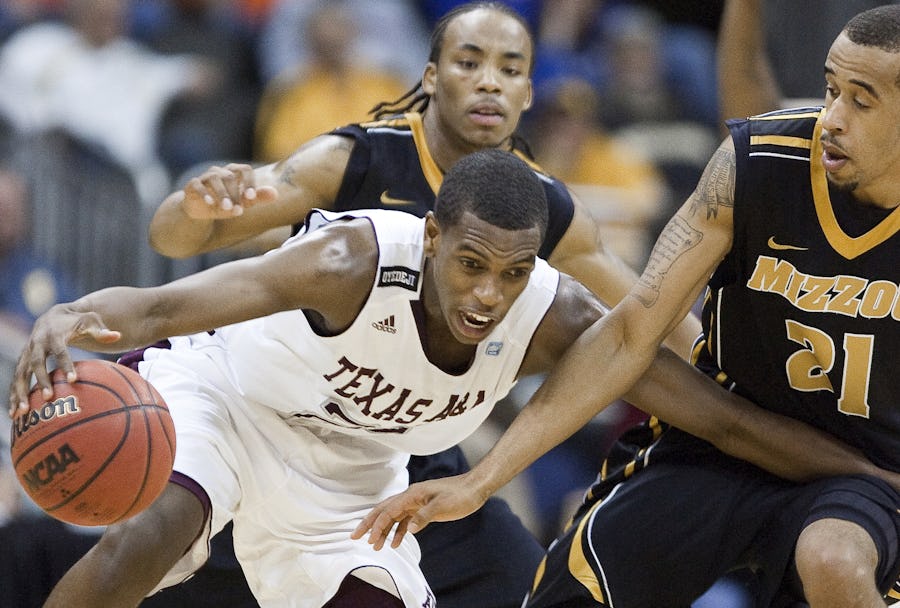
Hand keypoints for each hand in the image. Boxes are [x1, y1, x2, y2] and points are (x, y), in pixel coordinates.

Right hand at [8, 307, 119, 418]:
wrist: (52, 316)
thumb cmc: (76, 321)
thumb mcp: (90, 321)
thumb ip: (101, 331)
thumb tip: (117, 336)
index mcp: (54, 334)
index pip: (60, 351)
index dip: (65, 365)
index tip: (73, 380)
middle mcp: (36, 343)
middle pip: (36, 363)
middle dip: (40, 380)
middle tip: (48, 398)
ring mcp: (26, 353)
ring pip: (20, 373)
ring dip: (20, 392)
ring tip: (22, 412)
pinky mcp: (22, 361)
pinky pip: (17, 379)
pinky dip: (14, 395)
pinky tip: (15, 413)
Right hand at [182, 163, 277, 219]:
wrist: (202, 211)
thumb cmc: (225, 204)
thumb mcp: (242, 203)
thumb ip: (257, 197)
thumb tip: (275, 193)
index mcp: (234, 172)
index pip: (245, 170)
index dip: (249, 182)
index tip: (251, 198)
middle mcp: (220, 171)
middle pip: (230, 176)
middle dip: (236, 194)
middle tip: (238, 210)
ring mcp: (205, 177)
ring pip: (214, 178)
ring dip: (222, 193)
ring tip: (226, 208)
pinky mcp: (193, 184)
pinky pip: (198, 185)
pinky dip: (204, 193)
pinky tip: (210, 203)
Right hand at [351, 473, 487, 549]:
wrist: (474, 487)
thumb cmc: (460, 495)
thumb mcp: (443, 506)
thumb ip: (425, 516)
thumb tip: (408, 530)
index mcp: (413, 494)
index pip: (389, 511)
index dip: (377, 526)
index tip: (369, 540)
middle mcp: (411, 497)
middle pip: (384, 510)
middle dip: (370, 523)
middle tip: (355, 536)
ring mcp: (416, 502)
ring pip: (394, 516)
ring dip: (383, 530)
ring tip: (375, 546)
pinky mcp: (423, 508)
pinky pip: (405, 520)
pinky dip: (398, 531)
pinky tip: (396, 543)